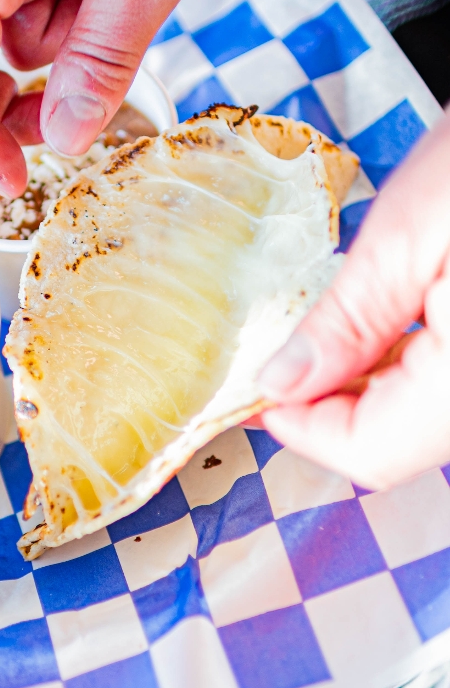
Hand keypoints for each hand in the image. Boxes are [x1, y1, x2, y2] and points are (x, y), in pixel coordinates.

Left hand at [258, 111, 449, 489]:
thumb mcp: (410, 236)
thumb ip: (347, 323)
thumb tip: (280, 384)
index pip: (369, 452)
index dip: (299, 426)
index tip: (256, 387)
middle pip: (392, 441)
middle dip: (323, 404)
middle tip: (277, 355)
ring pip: (414, 419)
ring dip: (357, 387)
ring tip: (318, 335)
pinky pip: (439, 389)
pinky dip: (396, 368)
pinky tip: (372, 328)